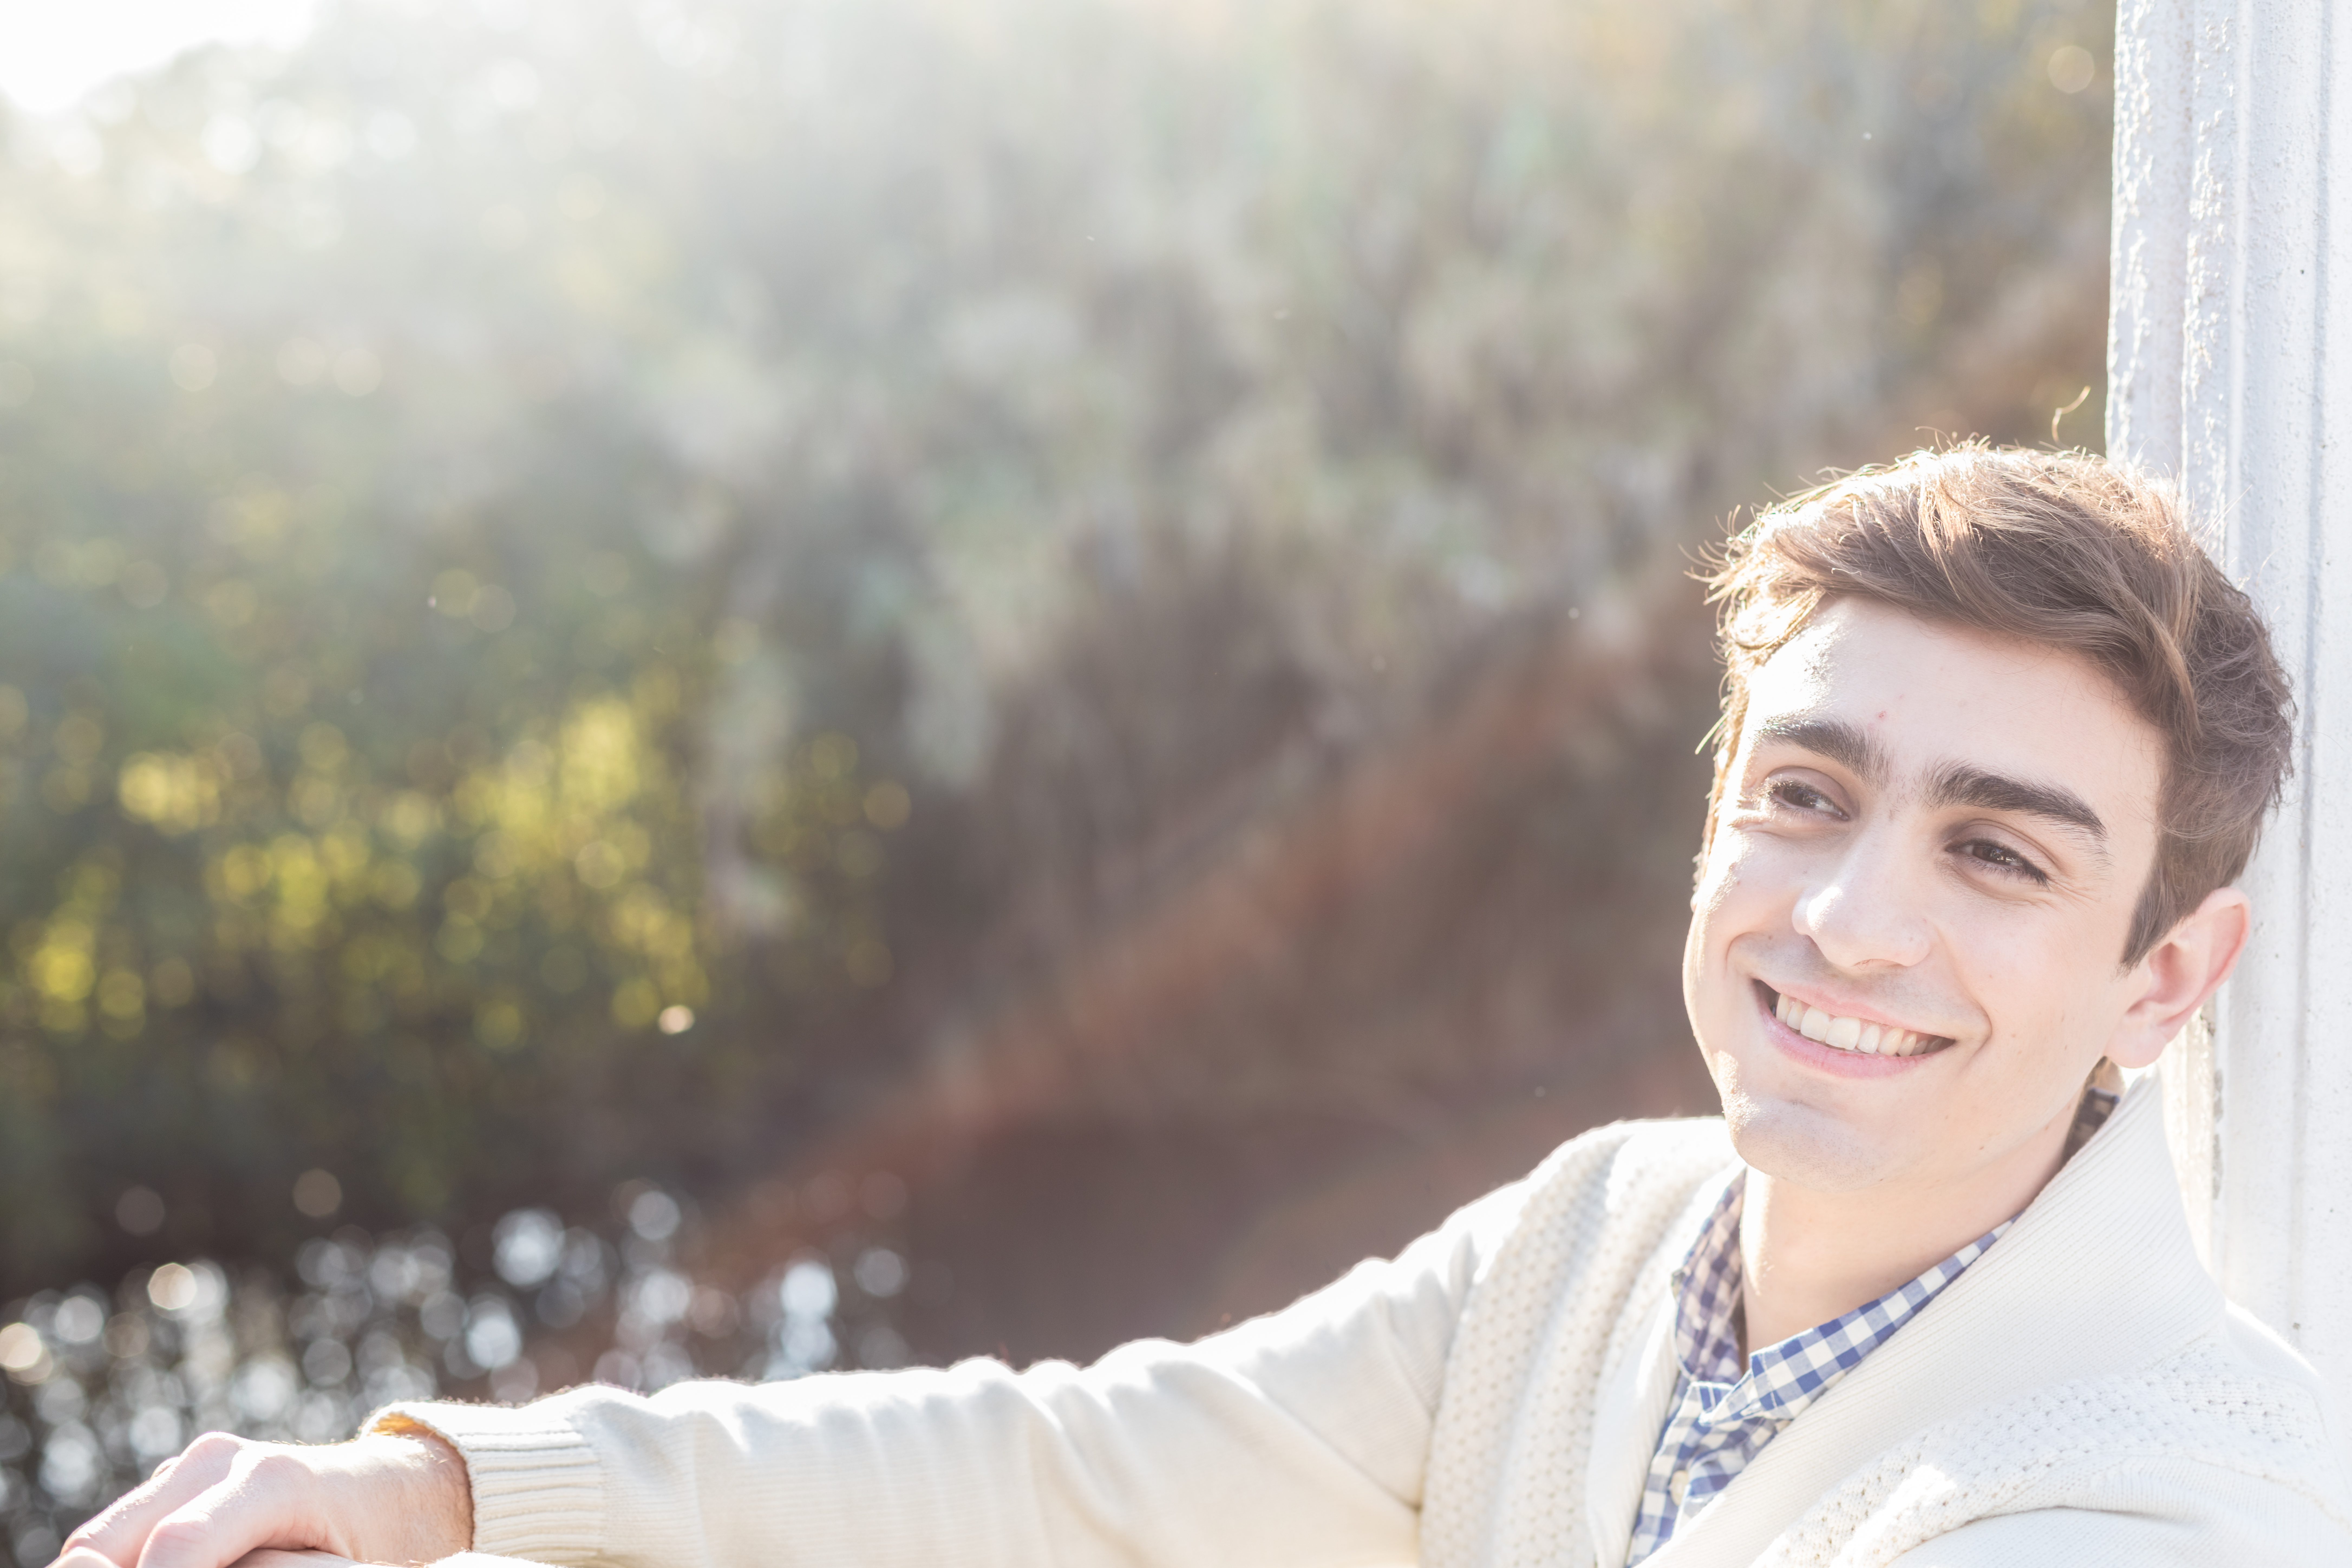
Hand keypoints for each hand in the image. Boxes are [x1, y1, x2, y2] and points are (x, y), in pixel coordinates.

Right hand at [50, 1428, 470, 1567]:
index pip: (177, 1545)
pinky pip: (118, 1536)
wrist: (384, 1490)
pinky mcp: (175, 1484)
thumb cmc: (374, 1539)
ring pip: (99, 1540)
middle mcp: (220, 1460)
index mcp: (273, 1480)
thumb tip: (188, 1560)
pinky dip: (118, 1563)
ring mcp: (190, 1467)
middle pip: (107, 1540)